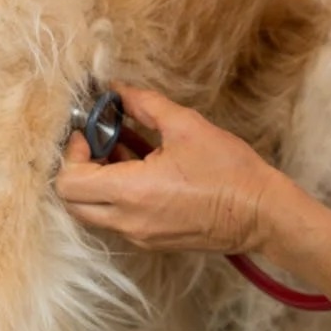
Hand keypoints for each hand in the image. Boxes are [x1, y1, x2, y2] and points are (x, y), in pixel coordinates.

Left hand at [55, 85, 287, 253]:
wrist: (261, 214)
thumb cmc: (228, 171)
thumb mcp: (186, 126)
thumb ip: (145, 105)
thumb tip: (119, 89)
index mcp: (132, 192)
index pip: (70, 182)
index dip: (71, 153)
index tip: (89, 132)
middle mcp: (128, 221)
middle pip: (73, 203)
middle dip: (76, 169)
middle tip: (98, 142)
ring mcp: (139, 235)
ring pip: (93, 213)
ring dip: (95, 183)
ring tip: (122, 151)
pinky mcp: (152, 240)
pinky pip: (116, 220)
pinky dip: (115, 196)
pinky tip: (141, 169)